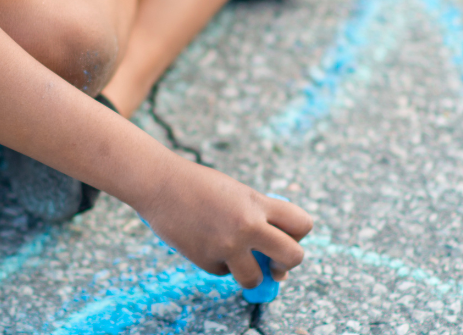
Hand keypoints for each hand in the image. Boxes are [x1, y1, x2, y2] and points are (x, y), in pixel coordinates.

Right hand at [140, 160, 312, 288]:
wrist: (160, 184)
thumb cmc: (200, 185)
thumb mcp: (236, 193)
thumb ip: (258, 218)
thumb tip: (274, 260)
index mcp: (257, 203)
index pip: (302, 224)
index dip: (298, 233)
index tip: (285, 235)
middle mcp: (247, 226)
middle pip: (293, 257)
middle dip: (286, 264)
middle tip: (274, 263)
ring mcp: (227, 247)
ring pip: (258, 279)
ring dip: (252, 273)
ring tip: (238, 257)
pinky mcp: (208, 261)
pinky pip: (226, 272)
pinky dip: (221, 263)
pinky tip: (205, 241)